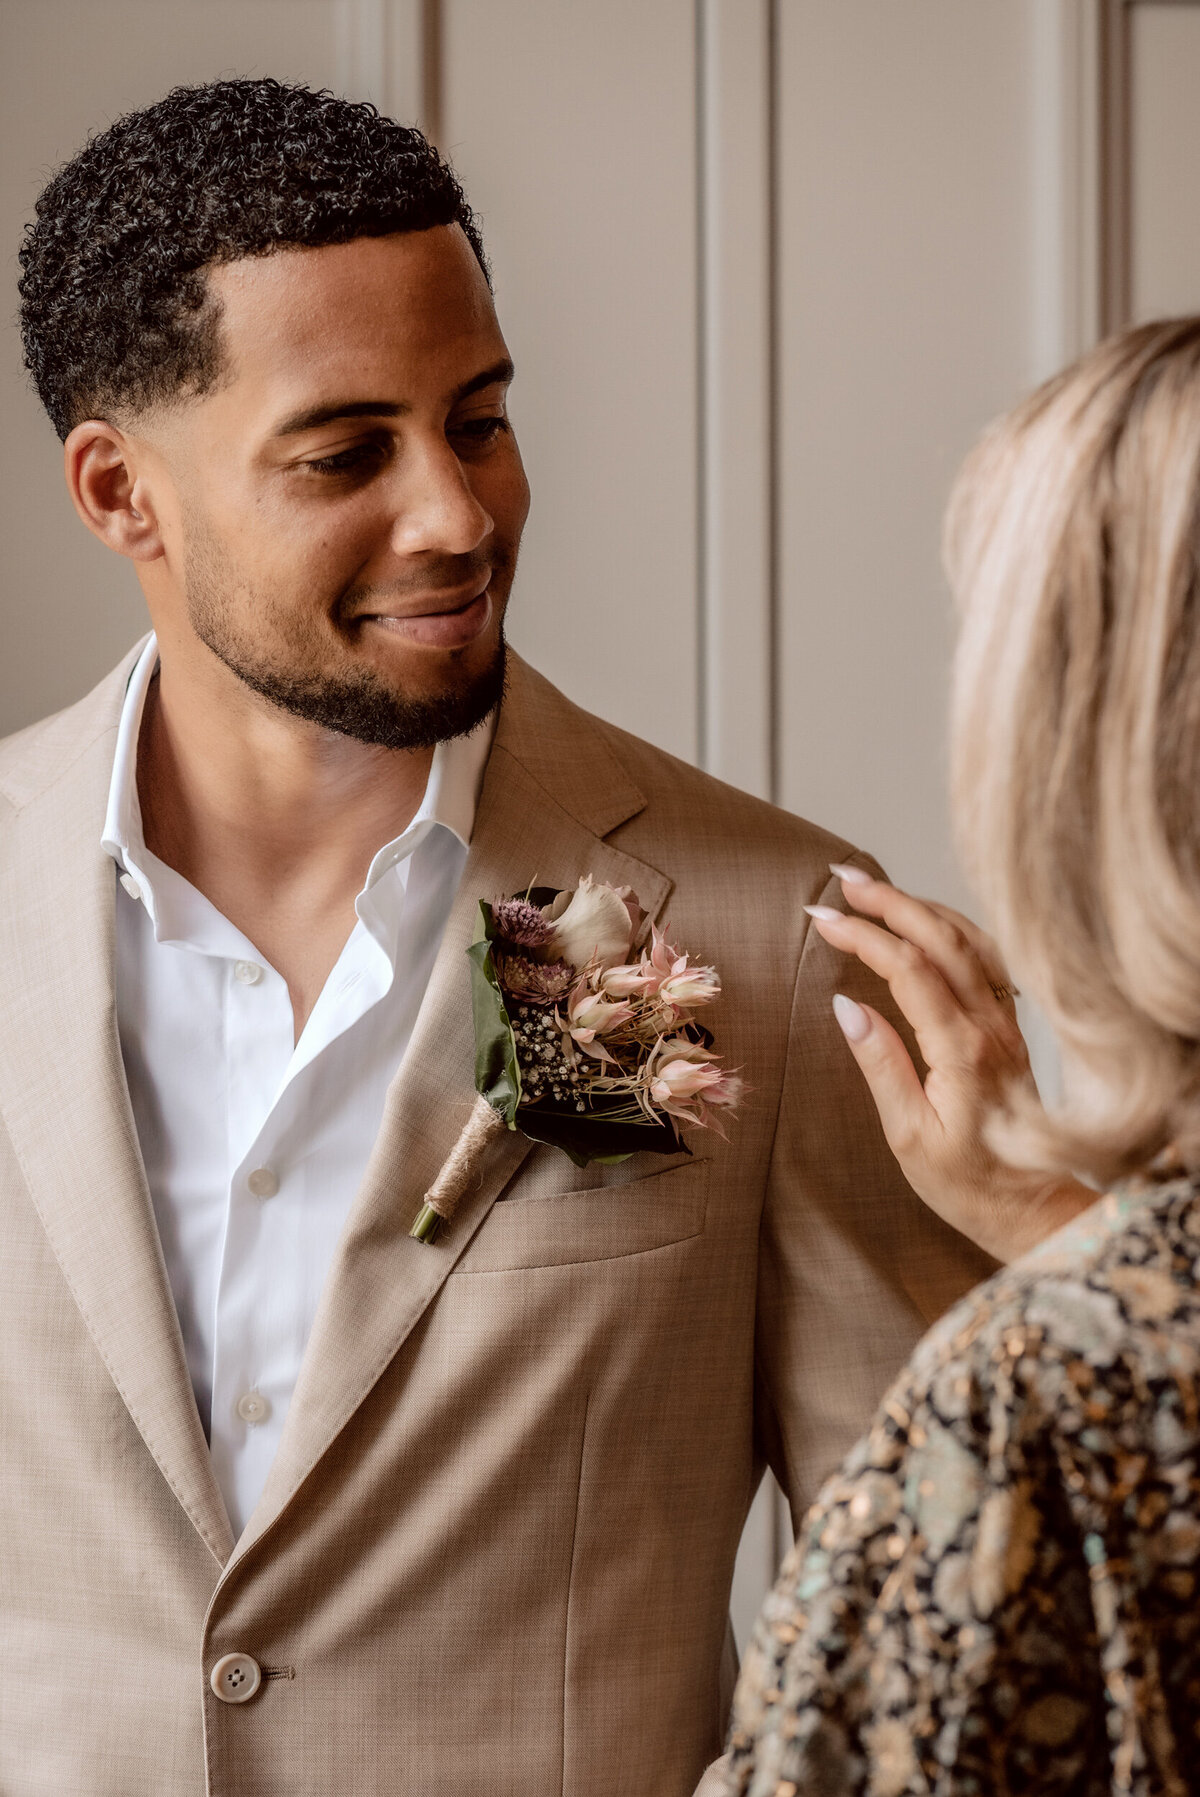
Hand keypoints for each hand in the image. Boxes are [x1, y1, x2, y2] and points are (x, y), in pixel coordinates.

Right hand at [807, 865, 1093, 1263]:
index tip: (822, 919)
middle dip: (890, 901)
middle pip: (942, 939)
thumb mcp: (909, 1134)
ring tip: (876, 890)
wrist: (1033, 1207)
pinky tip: (928, 922)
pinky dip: (952, 928)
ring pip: (969, 941)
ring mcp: (1007, 1024)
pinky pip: (986, 960)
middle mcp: (991, 1026)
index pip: (908, 970)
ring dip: (921, 907)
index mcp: (962, 1051)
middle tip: (842, 879)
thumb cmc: (967, 1183)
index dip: (864, 936)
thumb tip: (846, 1007)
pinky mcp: (1011, 1029)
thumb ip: (881, 1065)